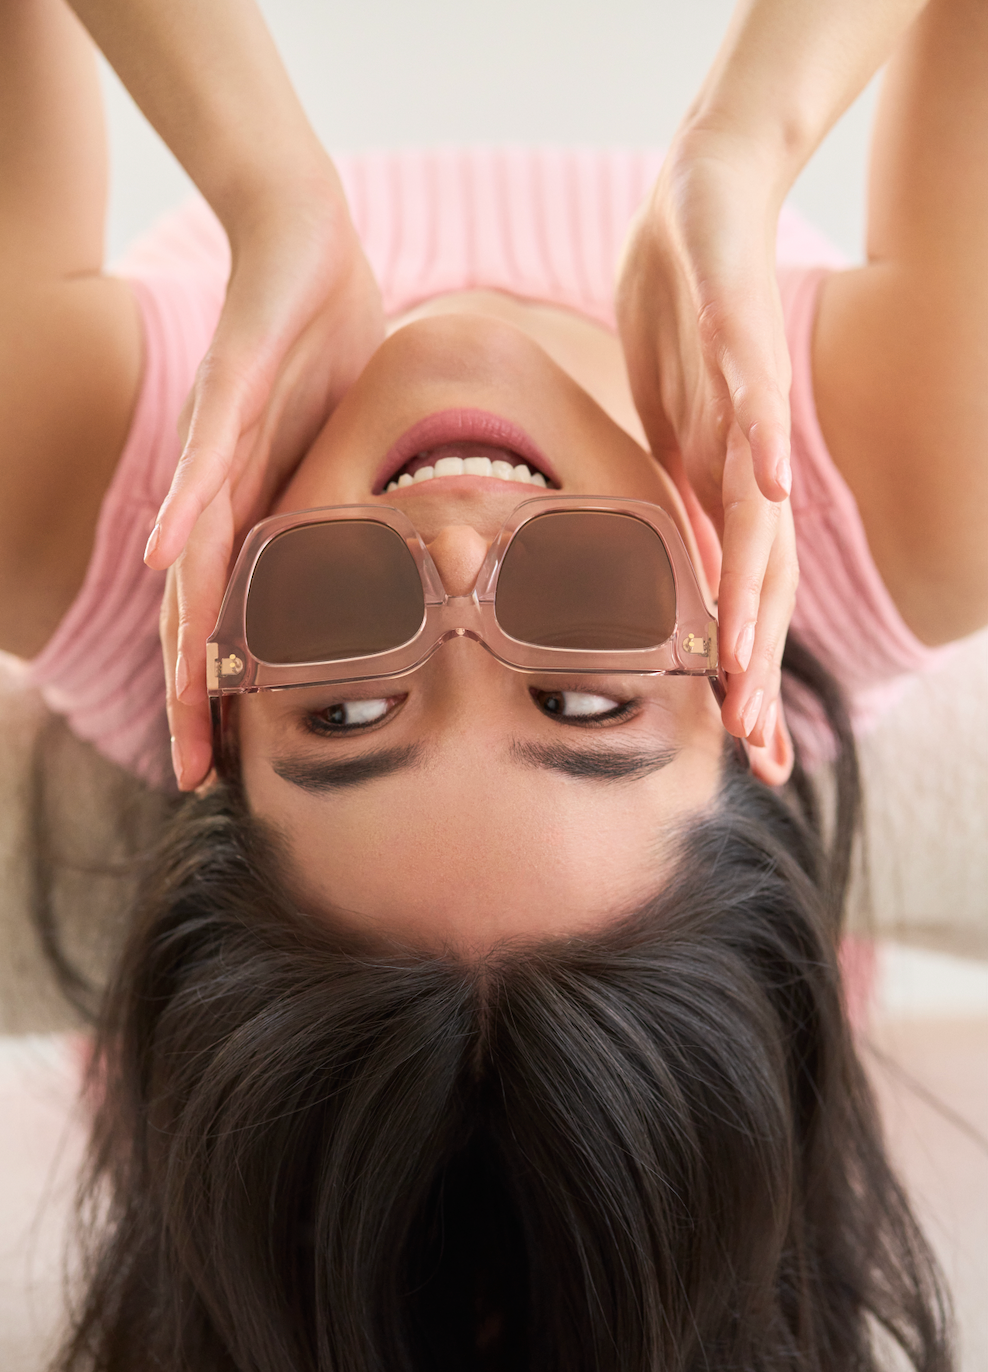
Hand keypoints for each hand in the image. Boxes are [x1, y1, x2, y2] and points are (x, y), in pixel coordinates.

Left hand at [147, 180, 384, 788]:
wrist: (297, 237)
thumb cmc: (321, 344)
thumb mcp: (344, 449)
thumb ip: (353, 512)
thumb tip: (413, 570)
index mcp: (257, 509)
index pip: (237, 613)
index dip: (230, 686)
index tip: (232, 761)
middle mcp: (225, 487)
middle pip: (200, 604)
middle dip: (194, 689)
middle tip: (194, 772)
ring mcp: (221, 438)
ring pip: (196, 549)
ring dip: (184, 627)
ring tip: (180, 699)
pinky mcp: (232, 381)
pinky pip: (208, 454)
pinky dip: (187, 508)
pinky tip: (170, 559)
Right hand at [616, 130, 797, 745]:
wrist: (712, 195)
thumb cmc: (687, 317)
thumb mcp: (667, 428)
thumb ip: (670, 494)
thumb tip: (641, 562)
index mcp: (721, 480)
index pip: (736, 588)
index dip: (742, 665)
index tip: (747, 747)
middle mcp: (745, 454)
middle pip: (759, 572)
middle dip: (752, 659)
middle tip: (750, 742)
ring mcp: (746, 395)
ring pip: (756, 505)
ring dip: (755, 583)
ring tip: (748, 657)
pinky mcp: (738, 324)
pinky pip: (752, 388)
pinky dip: (760, 442)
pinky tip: (767, 491)